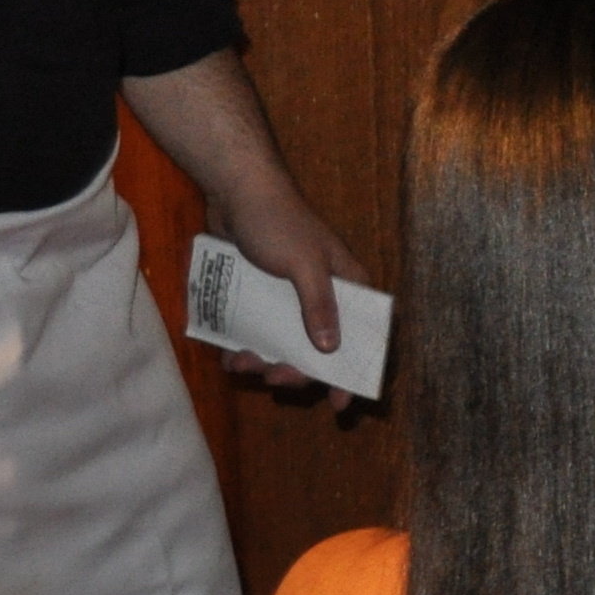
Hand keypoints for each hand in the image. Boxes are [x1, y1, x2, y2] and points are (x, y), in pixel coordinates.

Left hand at [213, 174, 373, 395]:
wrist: (235, 191)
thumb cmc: (278, 221)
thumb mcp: (304, 264)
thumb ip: (319, 305)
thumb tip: (331, 349)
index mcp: (348, 285)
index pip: (365, 334)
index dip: (355, 370)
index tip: (340, 404)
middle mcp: (323, 296)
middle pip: (321, 349)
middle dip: (299, 371)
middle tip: (278, 379)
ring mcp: (289, 299)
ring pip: (285, 346)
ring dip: (266, 364)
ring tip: (243, 364)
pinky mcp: (260, 297)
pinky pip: (257, 334)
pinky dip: (244, 350)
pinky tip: (230, 356)